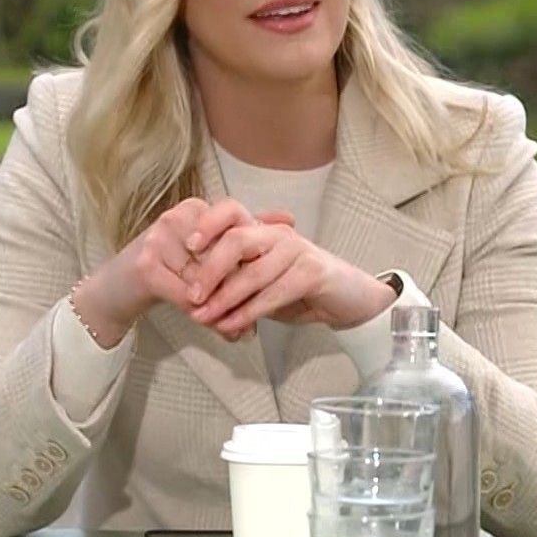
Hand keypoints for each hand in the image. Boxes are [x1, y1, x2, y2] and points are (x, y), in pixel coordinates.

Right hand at [74, 198, 282, 345]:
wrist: (114, 290)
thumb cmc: (165, 271)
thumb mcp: (204, 254)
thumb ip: (242, 239)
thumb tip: (291, 221)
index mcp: (196, 209)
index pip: (238, 227)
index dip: (255, 257)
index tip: (274, 276)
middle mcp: (178, 217)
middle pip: (225, 255)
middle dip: (241, 288)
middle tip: (257, 313)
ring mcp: (160, 239)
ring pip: (208, 279)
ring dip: (225, 307)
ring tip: (239, 327)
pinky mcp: (148, 265)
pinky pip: (188, 296)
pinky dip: (203, 316)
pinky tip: (215, 328)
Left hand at [181, 202, 395, 340]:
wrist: (349, 298)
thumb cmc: (301, 289)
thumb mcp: (262, 283)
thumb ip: (234, 282)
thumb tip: (196, 299)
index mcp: (264, 230)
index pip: (231, 213)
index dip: (208, 224)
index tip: (188, 245)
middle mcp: (279, 234)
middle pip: (237, 240)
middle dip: (210, 269)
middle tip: (192, 295)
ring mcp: (297, 251)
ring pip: (253, 272)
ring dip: (225, 299)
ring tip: (205, 318)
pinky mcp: (312, 272)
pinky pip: (273, 293)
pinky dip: (249, 312)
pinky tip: (232, 324)